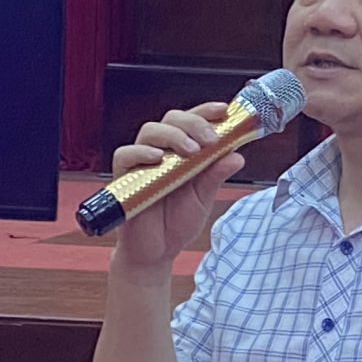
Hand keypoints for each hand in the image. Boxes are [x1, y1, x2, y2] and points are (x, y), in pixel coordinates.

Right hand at [108, 104, 242, 274]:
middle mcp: (162, 151)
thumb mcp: (203, 199)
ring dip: (172, 136)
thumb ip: (216, 175)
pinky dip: (141, 152)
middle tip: (209, 139)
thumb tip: (237, 155)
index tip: (223, 110)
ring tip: (191, 151)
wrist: (157, 251)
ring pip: (150, 131)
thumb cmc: (177, 222)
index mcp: (183, 151)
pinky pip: (125, 154)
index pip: (192, 121)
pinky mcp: (124, 177)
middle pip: (171, 119)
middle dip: (193, 123)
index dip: (206, 111)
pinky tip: (158, 158)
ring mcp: (142, 162)